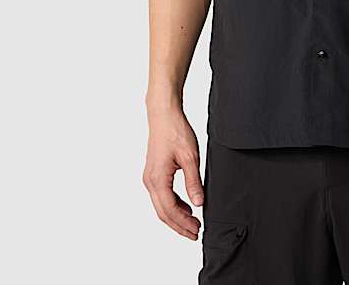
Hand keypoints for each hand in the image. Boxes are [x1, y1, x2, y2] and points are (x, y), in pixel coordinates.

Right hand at [142, 107, 203, 238]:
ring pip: (161, 206)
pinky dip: (173, 205)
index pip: (170, 210)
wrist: (163, 115)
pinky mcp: (153, 173)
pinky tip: (186, 206)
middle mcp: (150, 181)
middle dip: (179, 225)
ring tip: (193, 222)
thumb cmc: (175, 131)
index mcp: (158, 179)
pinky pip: (161, 196)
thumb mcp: (190, 157)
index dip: (183, 223)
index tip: (197, 230)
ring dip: (176, 216)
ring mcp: (150, 177)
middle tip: (195, 233)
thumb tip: (198, 203)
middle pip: (163, 213)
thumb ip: (194, 182)